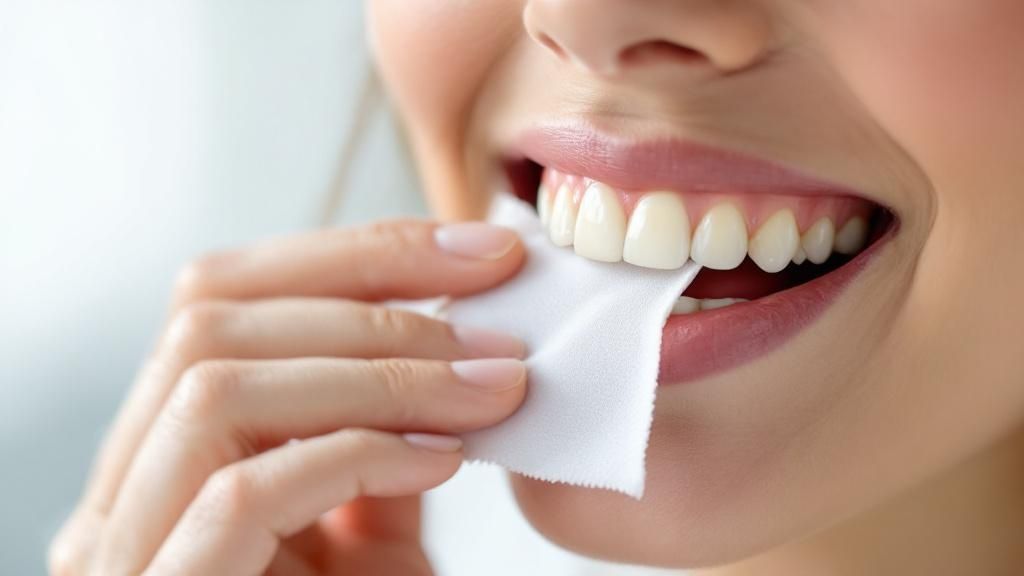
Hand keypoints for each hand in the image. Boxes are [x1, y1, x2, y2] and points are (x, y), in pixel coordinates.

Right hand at [49, 220, 527, 574]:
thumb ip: (391, 420)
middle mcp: (120, 485)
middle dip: (375, 298)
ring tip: (492, 386)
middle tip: (500, 321)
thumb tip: (470, 318)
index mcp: (167, 442)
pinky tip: (445, 458)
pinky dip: (358, 450)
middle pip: (210, 317)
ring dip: (378, 370)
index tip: (484, 250)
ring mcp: (125, 547)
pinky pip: (244, 492)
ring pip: (218, 387)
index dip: (359, 255)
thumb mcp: (377, 510)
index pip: (227, 294)